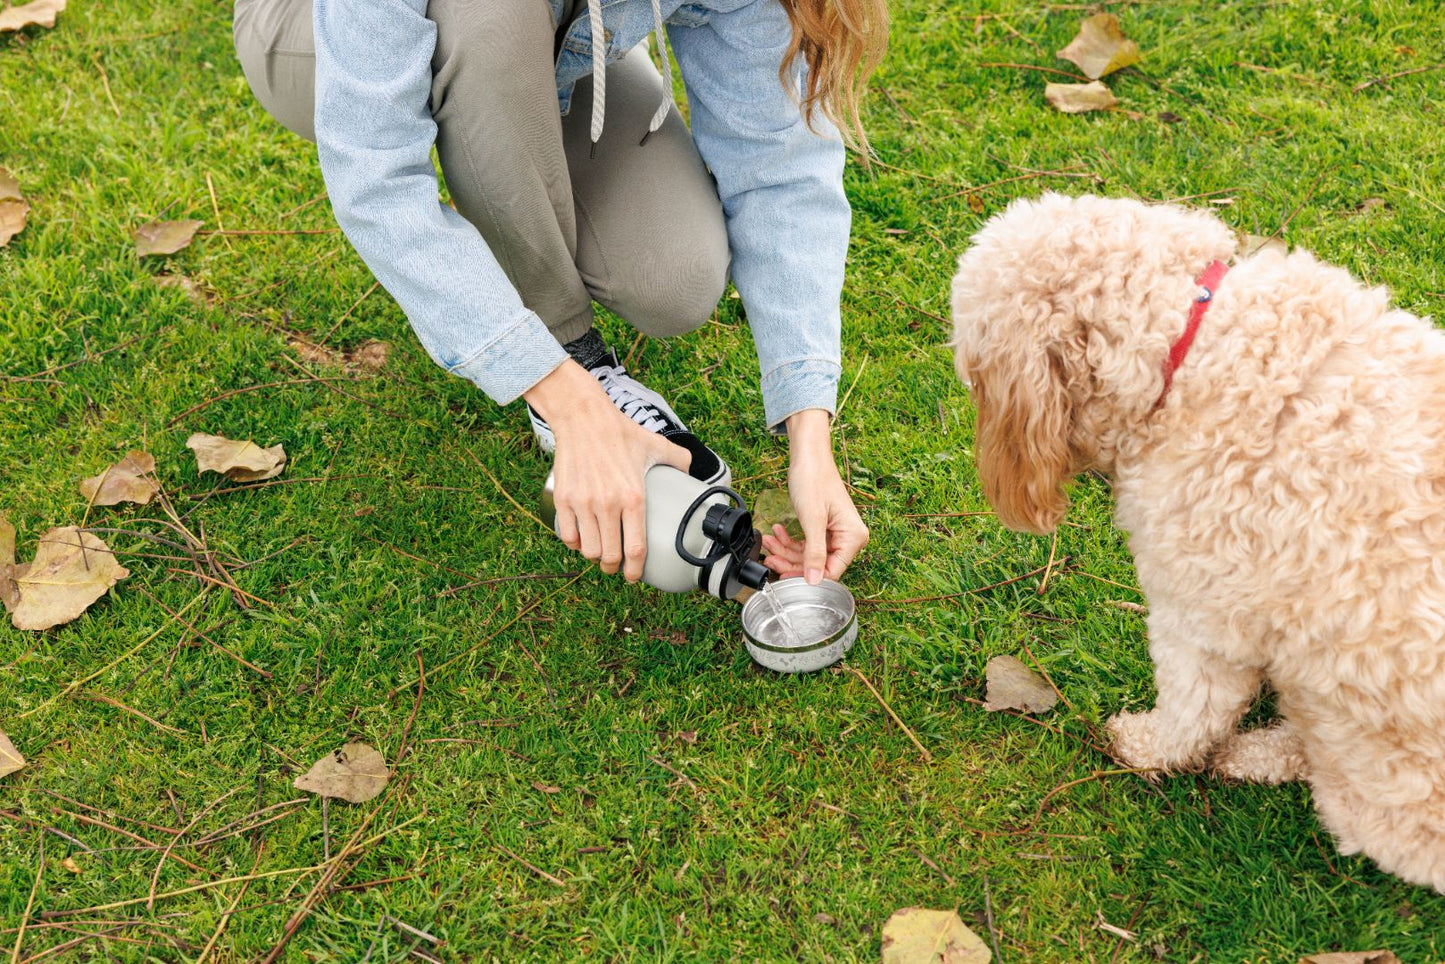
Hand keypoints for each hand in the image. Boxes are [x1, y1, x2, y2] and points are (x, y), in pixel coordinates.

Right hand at [525, 361, 690, 581]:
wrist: (584, 418)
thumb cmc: (621, 432)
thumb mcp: (656, 445)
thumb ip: (679, 461)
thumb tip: (692, 476)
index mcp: (634, 497)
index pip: (636, 549)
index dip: (636, 571)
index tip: (635, 576)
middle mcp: (608, 504)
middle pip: (609, 556)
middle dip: (614, 568)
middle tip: (616, 565)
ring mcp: (583, 503)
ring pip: (588, 550)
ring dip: (595, 558)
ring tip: (600, 553)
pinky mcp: (563, 499)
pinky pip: (568, 536)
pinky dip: (575, 544)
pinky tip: (582, 541)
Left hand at [759, 409, 867, 583]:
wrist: (808, 455)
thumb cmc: (814, 478)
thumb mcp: (812, 520)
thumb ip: (814, 553)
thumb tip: (815, 580)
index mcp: (853, 537)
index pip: (832, 571)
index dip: (807, 577)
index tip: (785, 577)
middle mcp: (848, 537)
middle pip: (818, 565)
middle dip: (791, 561)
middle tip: (771, 557)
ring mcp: (835, 532)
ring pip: (808, 555)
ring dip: (786, 550)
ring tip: (769, 542)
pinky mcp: (823, 527)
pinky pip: (806, 543)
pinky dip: (789, 541)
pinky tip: (777, 533)